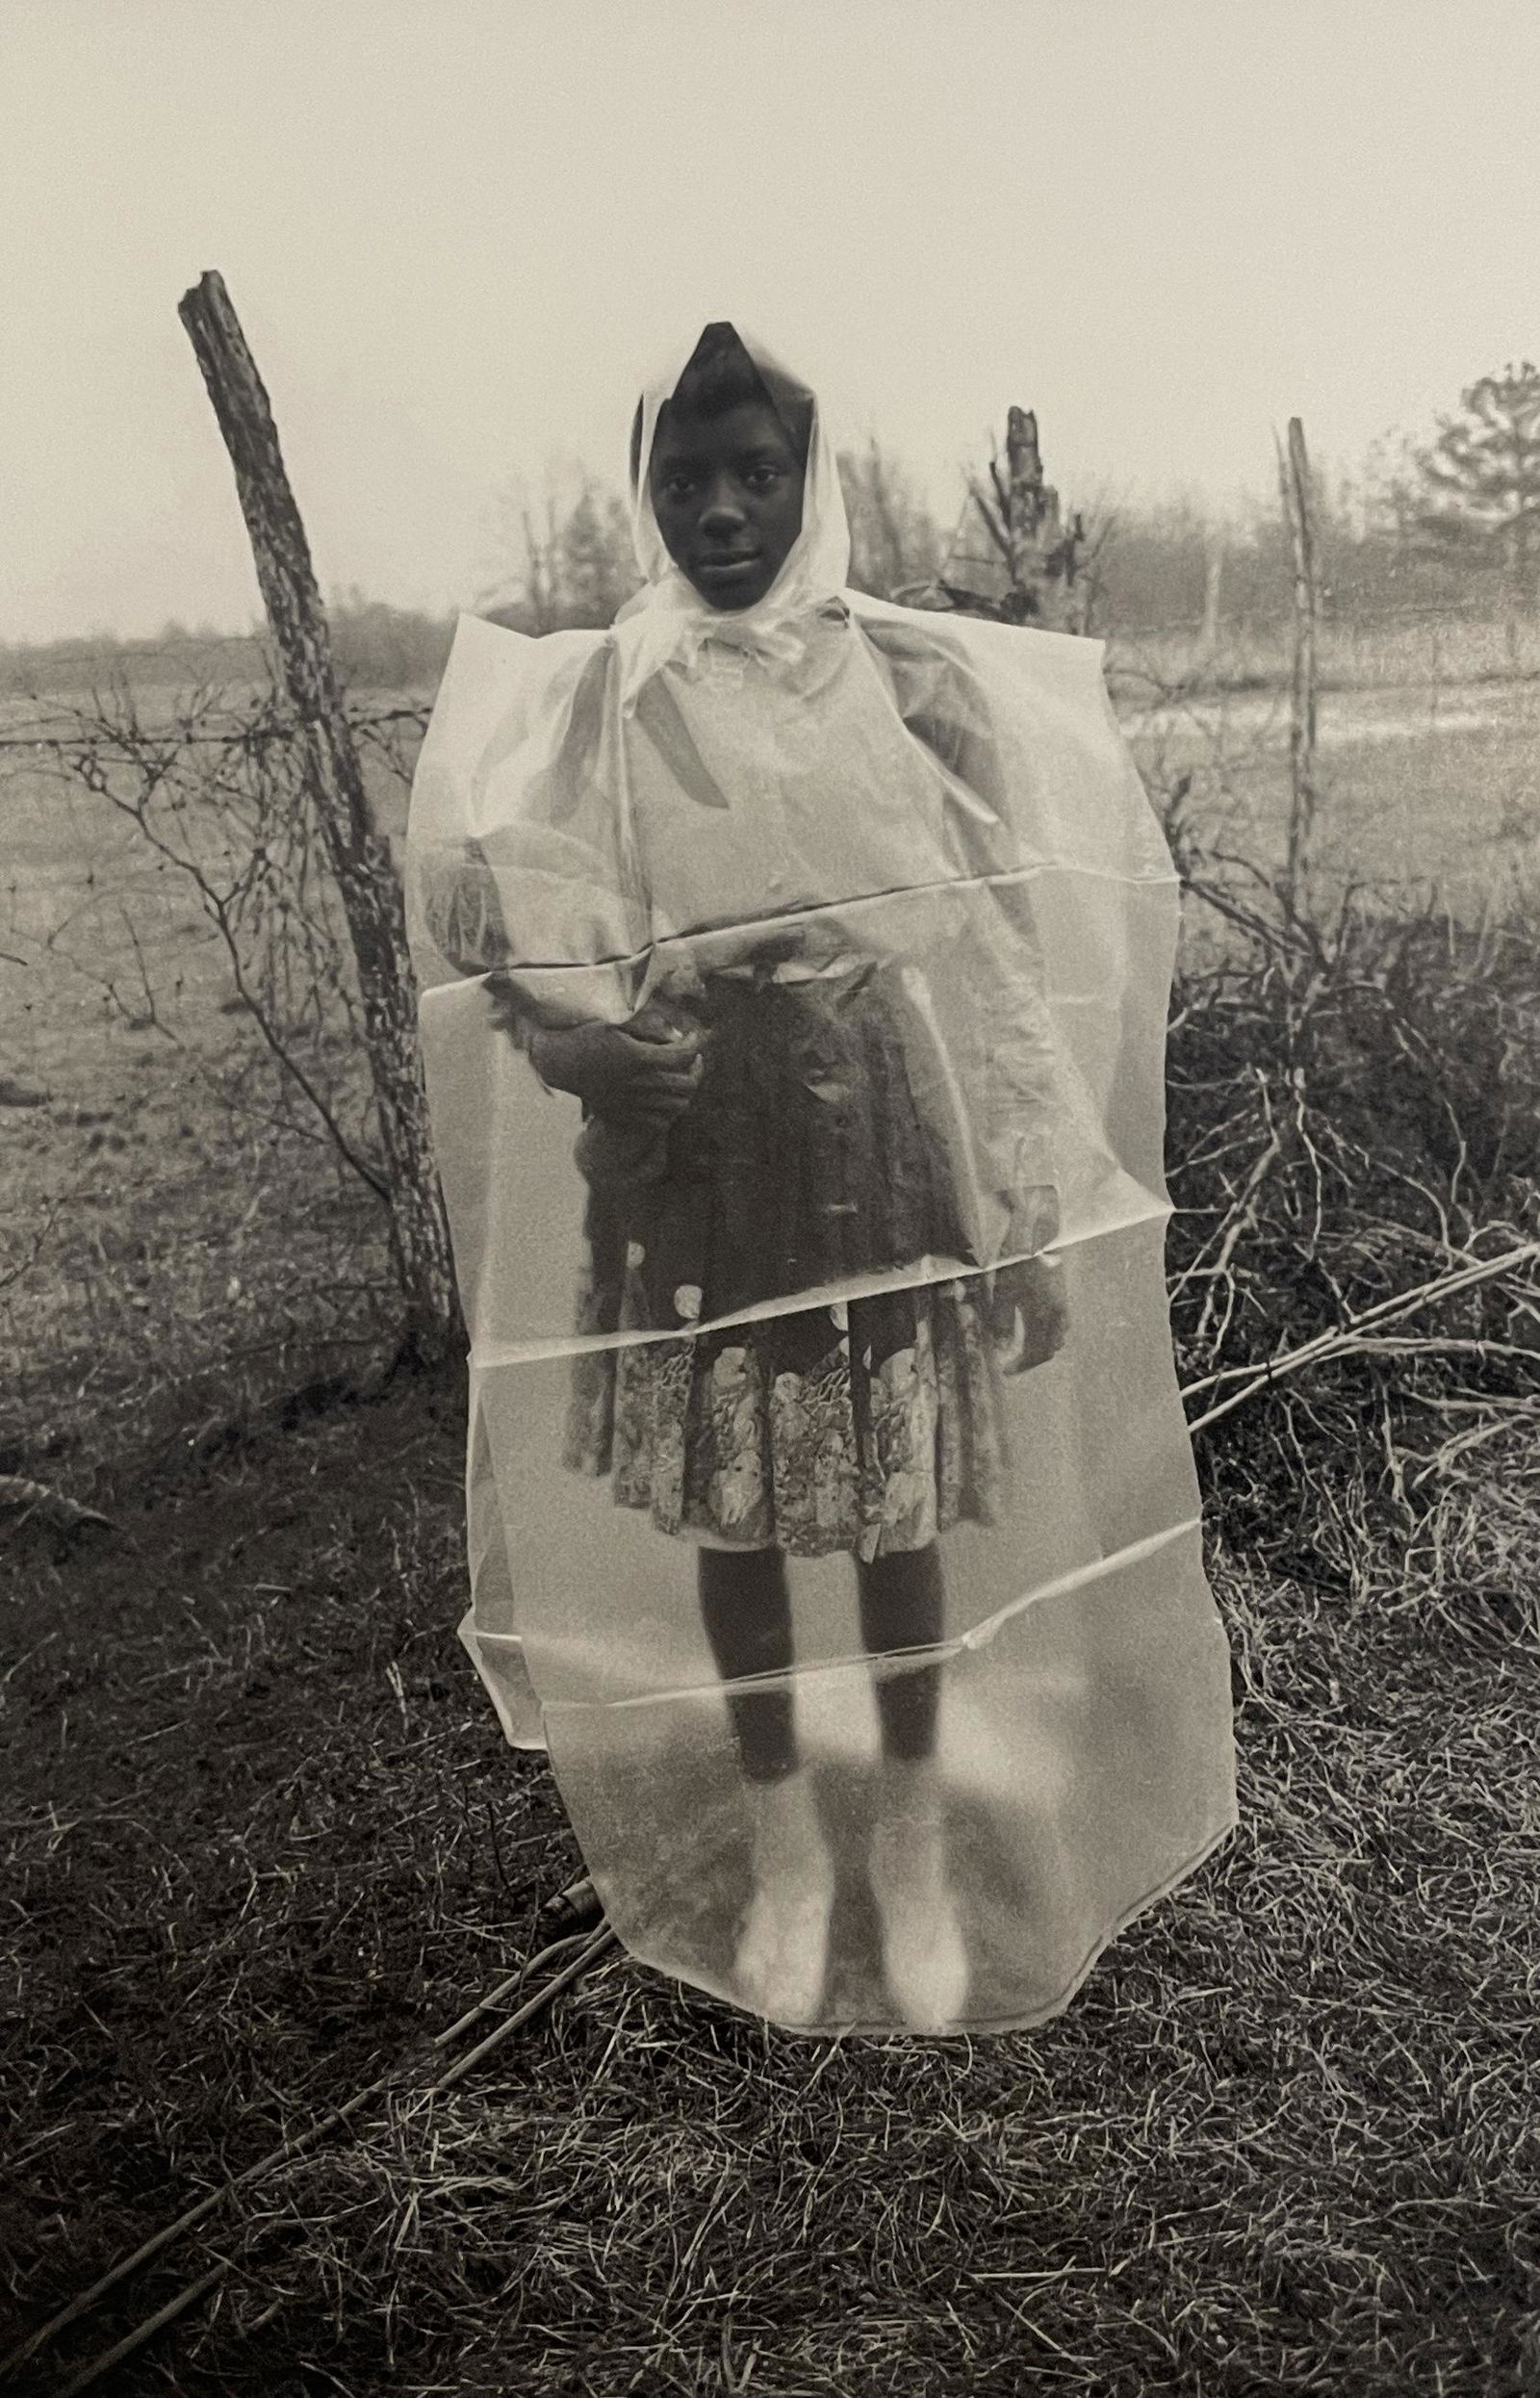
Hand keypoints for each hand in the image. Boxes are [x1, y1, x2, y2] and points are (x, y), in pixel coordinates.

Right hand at [529, 1008, 705, 1126]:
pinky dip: (670, 1111)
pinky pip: (660, 1122)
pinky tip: (665, 1098)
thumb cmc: (589, 1036)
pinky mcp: (624, 1116)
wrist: (561, 1063)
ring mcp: (632, 1103)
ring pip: (678, 1105)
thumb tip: (677, 1034)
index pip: (682, 1054)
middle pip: (686, 1083)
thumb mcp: (618, 1023)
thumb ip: (649, 1026)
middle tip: (693, 1058)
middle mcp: (637, 1083)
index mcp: (637, 1057)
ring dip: (685, 1091)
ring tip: (682, 1078)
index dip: (695, 1044)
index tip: (694, 1037)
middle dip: (696, 1068)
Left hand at [989, 1255, 1067, 1372]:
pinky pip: (1060, 1326)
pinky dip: (1048, 1335)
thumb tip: (1001, 1348)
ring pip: (1056, 1339)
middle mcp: (1058, 1315)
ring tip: (1022, 1350)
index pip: (1036, 1353)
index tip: (1005, 1370)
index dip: (1021, 1365)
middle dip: (1030, 1360)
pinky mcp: (1062, 1298)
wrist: (1038, 1237)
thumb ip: (1003, 1321)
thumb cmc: (1018, 1263)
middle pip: (1048, 1350)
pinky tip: (1036, 1330)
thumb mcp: (1004, 1291)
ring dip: (1041, 1348)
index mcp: (1044, 1317)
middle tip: (1012, 1364)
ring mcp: (1062, 1306)